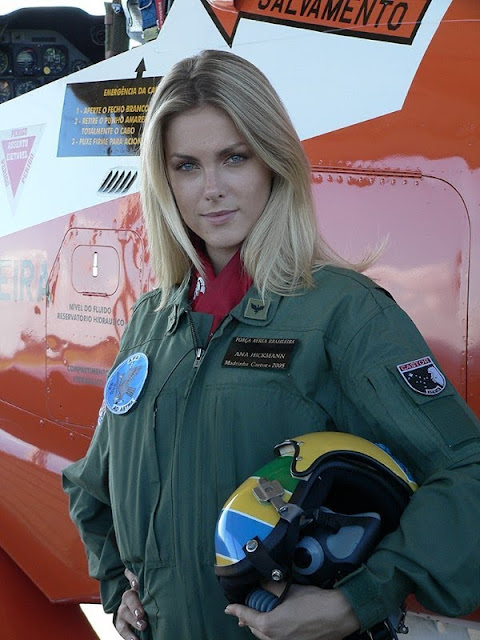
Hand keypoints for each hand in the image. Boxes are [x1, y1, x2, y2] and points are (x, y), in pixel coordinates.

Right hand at [114, 568, 148, 638]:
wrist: (145, 615)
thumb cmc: (155, 599)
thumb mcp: (155, 589)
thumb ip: (155, 583)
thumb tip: (167, 571)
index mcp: (138, 586)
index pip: (133, 577)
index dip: (132, 578)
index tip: (136, 584)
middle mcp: (129, 596)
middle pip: (128, 597)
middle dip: (135, 605)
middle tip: (141, 614)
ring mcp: (124, 609)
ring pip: (123, 612)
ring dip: (133, 620)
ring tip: (143, 626)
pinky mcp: (121, 622)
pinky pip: (121, 628)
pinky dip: (128, 635)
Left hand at [225, 582, 359, 639]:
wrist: (337, 615)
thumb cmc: (314, 602)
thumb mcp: (289, 589)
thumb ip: (271, 586)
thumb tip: (262, 582)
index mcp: (269, 625)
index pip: (246, 617)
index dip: (236, 611)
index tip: (229, 608)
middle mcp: (275, 639)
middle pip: (254, 629)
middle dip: (248, 620)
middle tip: (244, 611)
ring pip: (266, 637)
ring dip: (260, 627)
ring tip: (259, 618)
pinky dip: (273, 632)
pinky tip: (278, 624)